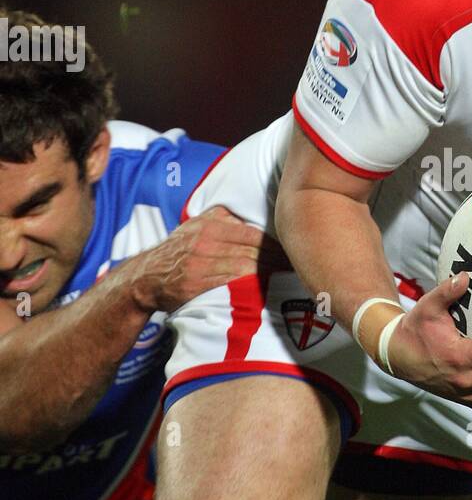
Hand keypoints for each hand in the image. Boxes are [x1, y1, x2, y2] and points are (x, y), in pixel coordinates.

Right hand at [125, 206, 286, 314]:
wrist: (146, 277)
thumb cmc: (178, 251)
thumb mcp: (196, 226)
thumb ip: (221, 219)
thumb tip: (251, 214)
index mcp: (209, 225)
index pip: (251, 232)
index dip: (274, 242)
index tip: (291, 246)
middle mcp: (205, 241)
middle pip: (251, 249)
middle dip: (277, 257)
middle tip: (296, 261)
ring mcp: (200, 262)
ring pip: (244, 265)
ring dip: (269, 271)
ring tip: (287, 273)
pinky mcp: (196, 283)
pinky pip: (230, 282)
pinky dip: (250, 283)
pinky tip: (266, 285)